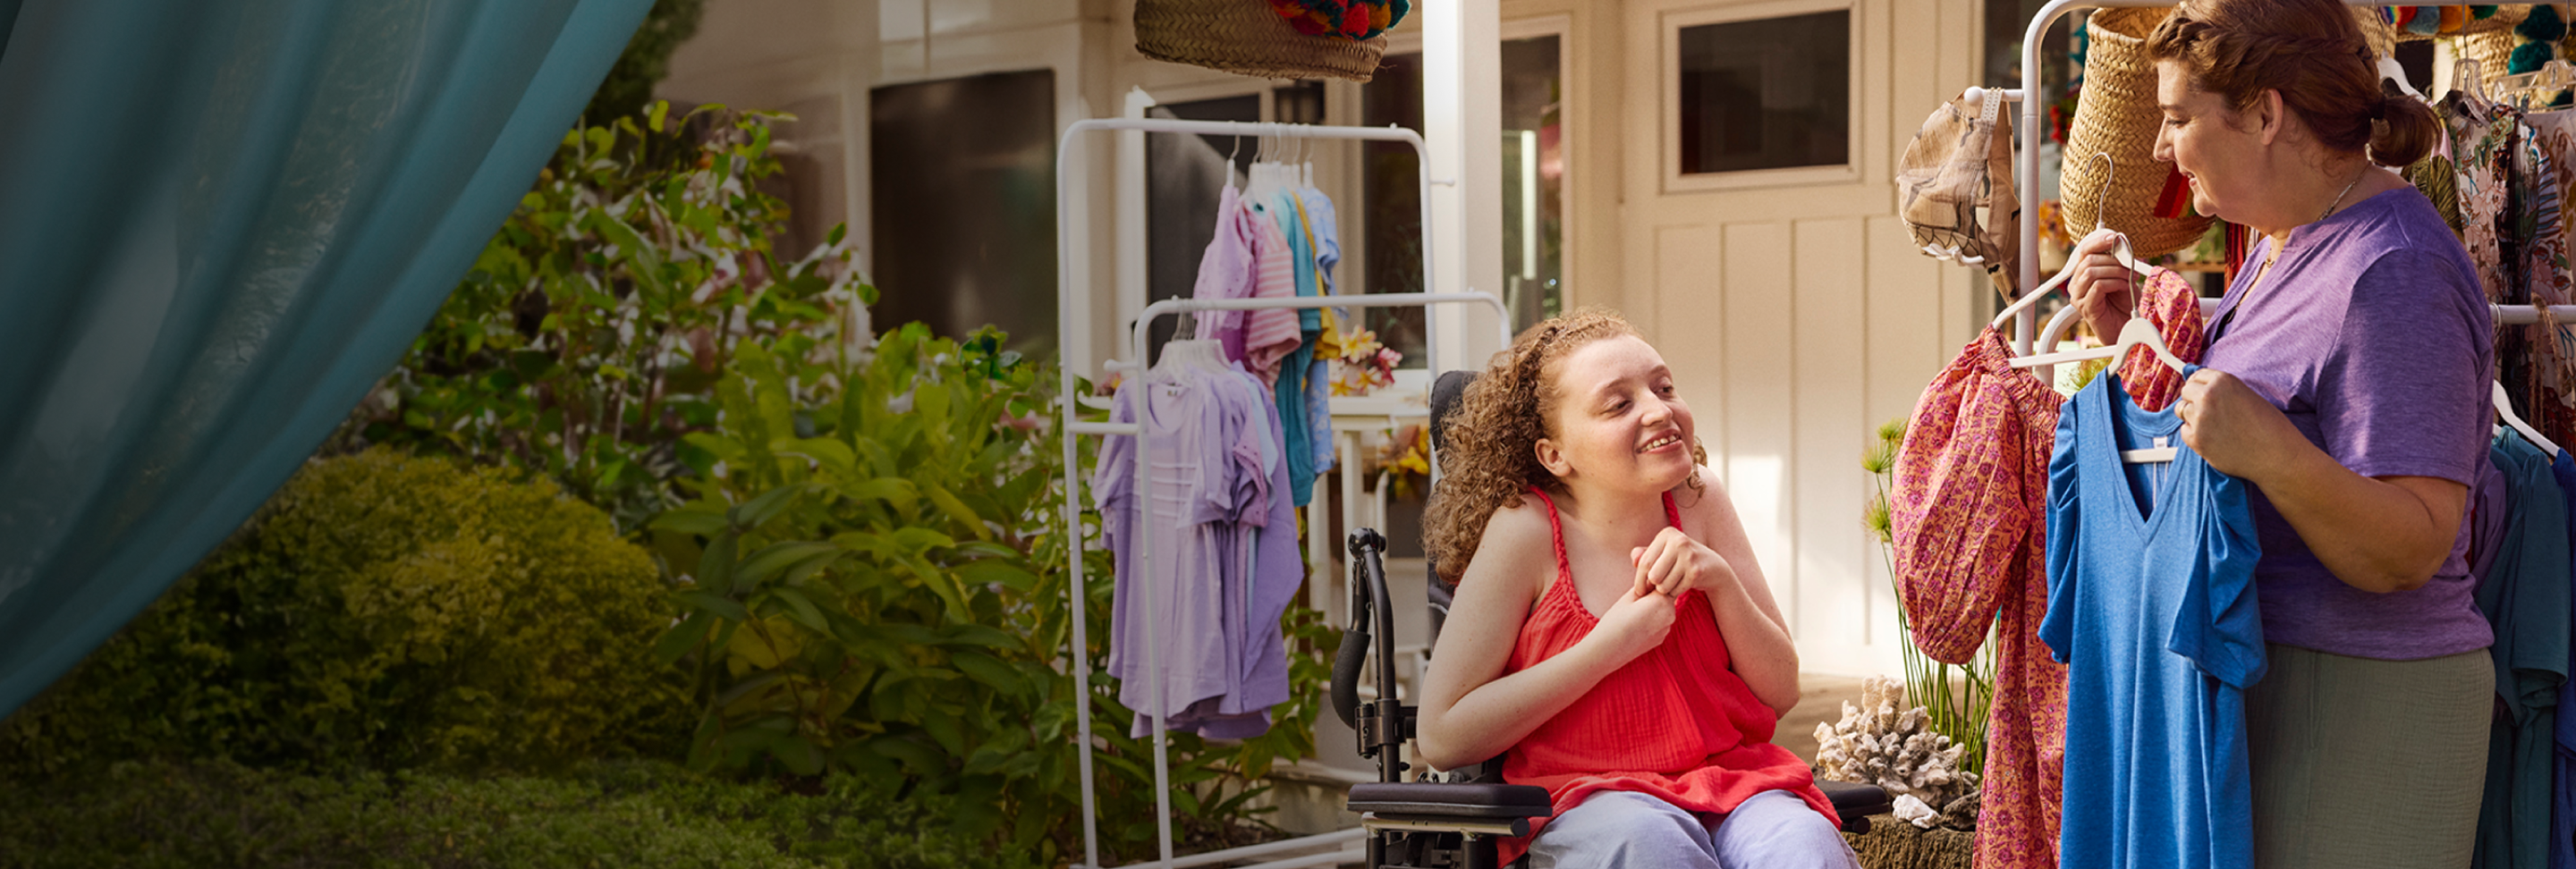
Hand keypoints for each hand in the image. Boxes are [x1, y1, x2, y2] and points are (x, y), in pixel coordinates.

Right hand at [1592, 584, 1677, 665]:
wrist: (1607, 651)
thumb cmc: (1615, 621)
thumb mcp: (1628, 597)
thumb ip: (1646, 586)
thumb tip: (1654, 582)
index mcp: (1663, 602)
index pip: (1662, 583)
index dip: (1650, 584)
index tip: (1637, 591)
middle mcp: (1671, 616)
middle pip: (1665, 598)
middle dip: (1653, 597)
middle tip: (1633, 604)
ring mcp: (1666, 630)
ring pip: (1662, 612)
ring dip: (1652, 610)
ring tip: (1632, 617)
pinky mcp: (1661, 640)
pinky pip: (1658, 624)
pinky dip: (1650, 623)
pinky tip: (1635, 627)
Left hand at [1629, 526, 1736, 600]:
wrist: (1714, 567)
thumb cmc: (1681, 559)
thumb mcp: (1663, 553)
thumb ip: (1645, 554)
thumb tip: (1634, 559)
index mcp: (1667, 534)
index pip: (1644, 562)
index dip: (1639, 580)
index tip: (1639, 591)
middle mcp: (1679, 541)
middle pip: (1653, 575)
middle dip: (1653, 586)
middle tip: (1657, 587)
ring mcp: (1689, 556)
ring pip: (1663, 585)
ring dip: (1664, 590)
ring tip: (1670, 585)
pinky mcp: (1696, 571)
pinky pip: (1676, 590)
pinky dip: (1675, 593)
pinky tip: (1680, 586)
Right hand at [2067, 228, 2136, 340]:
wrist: (2127, 328)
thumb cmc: (2124, 305)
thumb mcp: (2122, 277)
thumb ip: (2117, 263)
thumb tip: (2119, 245)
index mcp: (2082, 275)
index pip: (2083, 251)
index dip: (2097, 241)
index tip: (2114, 237)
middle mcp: (2076, 285)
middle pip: (2087, 260)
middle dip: (2112, 259)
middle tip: (2128, 265)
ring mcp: (2078, 297)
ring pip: (2090, 272)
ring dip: (2114, 271)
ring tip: (2128, 277)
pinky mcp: (2085, 308)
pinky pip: (2097, 286)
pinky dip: (2114, 283)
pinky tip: (2123, 287)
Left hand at [2176, 368, 2298, 480]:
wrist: (2277, 455)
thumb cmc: (2269, 427)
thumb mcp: (2247, 396)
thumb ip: (2223, 390)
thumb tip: (2202, 389)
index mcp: (2223, 381)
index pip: (2196, 376)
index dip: (2200, 386)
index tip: (2202, 392)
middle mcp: (2208, 396)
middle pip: (2186, 392)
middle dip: (2194, 399)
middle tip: (2209, 411)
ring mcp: (2200, 418)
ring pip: (2181, 411)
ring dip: (2193, 416)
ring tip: (2215, 425)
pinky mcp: (2196, 440)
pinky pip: (2184, 432)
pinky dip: (2194, 435)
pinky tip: (2214, 438)